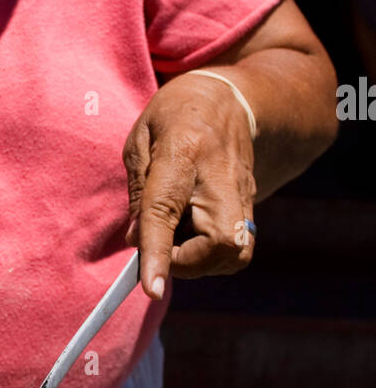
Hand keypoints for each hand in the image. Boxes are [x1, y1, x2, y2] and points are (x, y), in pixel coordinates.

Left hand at [123, 73, 256, 299]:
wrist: (232, 99)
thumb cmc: (177, 114)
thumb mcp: (142, 138)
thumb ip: (136, 190)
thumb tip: (135, 241)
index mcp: (184, 153)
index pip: (166, 212)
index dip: (158, 254)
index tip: (151, 289)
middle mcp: (221, 180)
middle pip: (217, 246)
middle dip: (183, 262)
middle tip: (159, 244)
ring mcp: (244, 196)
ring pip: (231, 256)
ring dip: (197, 260)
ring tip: (177, 231)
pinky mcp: (252, 209)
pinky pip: (234, 251)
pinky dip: (210, 254)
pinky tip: (194, 229)